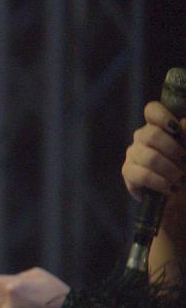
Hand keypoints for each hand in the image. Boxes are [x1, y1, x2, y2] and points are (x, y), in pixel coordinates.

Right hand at [123, 99, 185, 214]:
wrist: (183, 196)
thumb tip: (183, 122)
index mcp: (160, 127)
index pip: (152, 110)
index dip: (161, 116)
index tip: (175, 129)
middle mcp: (143, 138)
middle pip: (151, 134)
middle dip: (174, 151)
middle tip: (185, 163)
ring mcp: (133, 154)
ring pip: (149, 157)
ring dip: (170, 170)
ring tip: (180, 180)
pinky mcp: (128, 173)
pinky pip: (142, 175)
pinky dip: (160, 183)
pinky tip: (169, 188)